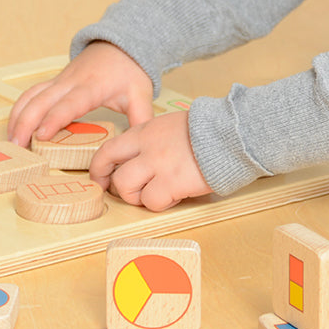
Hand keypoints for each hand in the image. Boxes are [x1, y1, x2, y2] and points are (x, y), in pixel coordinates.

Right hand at [7, 42, 154, 146]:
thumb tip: (138, 148)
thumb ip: (140, 121)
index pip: (70, 104)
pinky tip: (14, 126)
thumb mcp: (141, 95)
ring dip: (18, 116)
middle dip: (26, 122)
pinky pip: (31, 93)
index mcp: (92, 87)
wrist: (121, 45)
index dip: (54, 119)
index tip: (41, 135)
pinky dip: (20, 108)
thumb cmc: (130, 71)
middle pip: (42, 100)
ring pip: (31, 95)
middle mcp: (71, 82)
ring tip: (11, 141)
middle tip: (17, 147)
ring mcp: (60, 80)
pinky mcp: (54, 82)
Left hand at [88, 111, 211, 211]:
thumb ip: (152, 139)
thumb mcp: (170, 125)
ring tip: (157, 193)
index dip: (99, 169)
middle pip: (115, 175)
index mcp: (145, 131)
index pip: (108, 150)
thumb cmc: (206, 130)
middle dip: (119, 189)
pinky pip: (152, 201)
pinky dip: (161, 203)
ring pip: (128, 189)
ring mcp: (158, 165)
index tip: (101, 180)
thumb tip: (140, 157)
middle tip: (130, 194)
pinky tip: (175, 195)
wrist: (229, 133)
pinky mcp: (172, 182)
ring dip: (139, 198)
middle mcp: (146, 148)